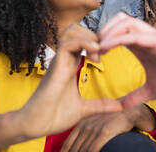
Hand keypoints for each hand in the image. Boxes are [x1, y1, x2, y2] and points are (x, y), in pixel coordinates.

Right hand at [17, 24, 121, 139]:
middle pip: (76, 29)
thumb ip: (101, 105)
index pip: (81, 40)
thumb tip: (120, 107)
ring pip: (71, 31)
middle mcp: (64, 59)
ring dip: (88, 37)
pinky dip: (83, 43)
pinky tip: (94, 54)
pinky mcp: (55, 66)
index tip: (108, 55)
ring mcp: (59, 61)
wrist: (35, 126)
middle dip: (94, 35)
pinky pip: (67, 43)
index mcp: (70, 65)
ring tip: (98, 54)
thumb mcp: (84, 108)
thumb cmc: (54, 116)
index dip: (96, 41)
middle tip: (104, 52)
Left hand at [61, 104, 155, 151]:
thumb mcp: (96, 125)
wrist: (128, 112)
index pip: (68, 144)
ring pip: (83, 150)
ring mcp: (94, 129)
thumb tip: (78, 148)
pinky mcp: (104, 132)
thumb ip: (86, 134)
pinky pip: (93, 149)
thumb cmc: (112, 121)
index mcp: (81, 124)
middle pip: (74, 149)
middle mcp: (85, 126)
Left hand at [99, 13, 155, 108]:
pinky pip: (136, 33)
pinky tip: (107, 47)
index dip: (100, 39)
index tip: (90, 56)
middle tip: (91, 50)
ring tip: (97, 48)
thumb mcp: (151, 91)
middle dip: (101, 32)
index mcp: (141, 45)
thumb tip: (120, 107)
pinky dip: (119, 37)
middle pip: (117, 20)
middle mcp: (146, 36)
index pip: (116, 31)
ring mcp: (154, 37)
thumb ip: (134, 96)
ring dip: (107, 32)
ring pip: (125, 21)